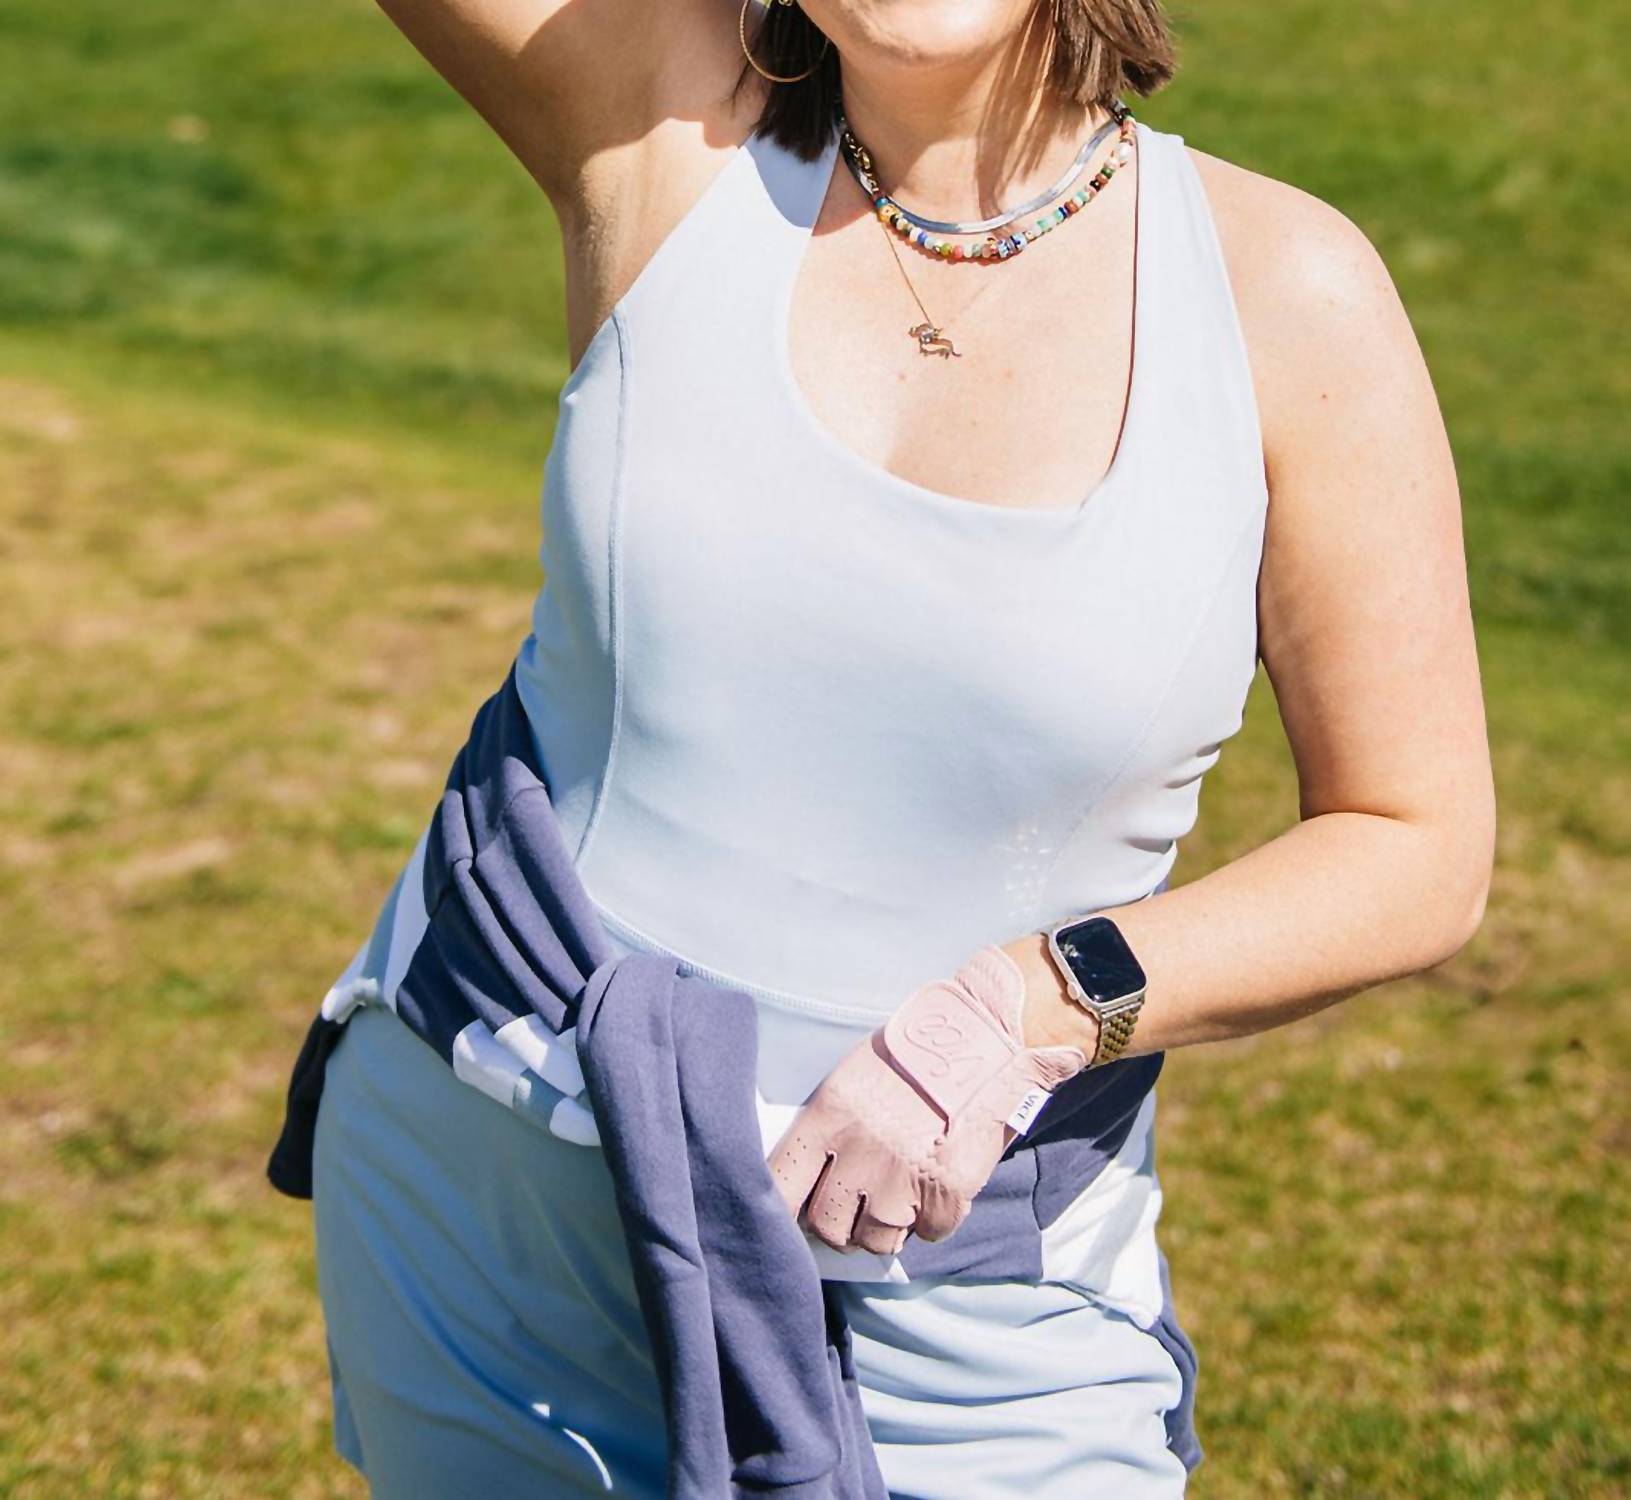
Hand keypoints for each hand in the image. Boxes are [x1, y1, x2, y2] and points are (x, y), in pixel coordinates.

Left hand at [767, 946, 1088, 1254]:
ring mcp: (904, 1176)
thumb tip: (810, 1187)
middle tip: (858, 1207)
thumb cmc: (912, 1056)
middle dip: (841, 1224)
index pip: (781, 1185)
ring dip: (887, 1229)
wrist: (980, 1033)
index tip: (794, 1214)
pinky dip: (933, 1220)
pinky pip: (931, 1233)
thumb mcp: (853, 1080)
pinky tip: (936, 1188)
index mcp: (828, 1116)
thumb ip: (828, 1133)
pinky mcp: (948, 1191)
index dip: (784, 1210)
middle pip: (827, 1226)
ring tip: (900, 1196)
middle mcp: (860, 1152)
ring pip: (878, 1240)